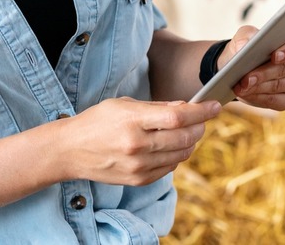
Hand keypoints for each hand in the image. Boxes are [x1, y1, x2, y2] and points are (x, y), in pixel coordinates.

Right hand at [58, 98, 220, 185]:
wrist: (69, 151)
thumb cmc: (98, 121)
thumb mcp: (125, 104)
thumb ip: (158, 107)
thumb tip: (187, 107)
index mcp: (133, 121)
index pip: (178, 117)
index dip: (201, 111)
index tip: (215, 106)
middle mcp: (136, 145)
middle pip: (185, 137)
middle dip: (200, 127)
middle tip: (201, 120)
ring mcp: (138, 166)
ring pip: (181, 154)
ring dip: (190, 142)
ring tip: (186, 132)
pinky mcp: (138, 180)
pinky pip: (170, 167)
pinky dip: (177, 155)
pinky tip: (170, 146)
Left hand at [218, 26, 284, 110]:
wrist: (242, 68)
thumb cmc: (250, 47)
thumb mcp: (245, 36)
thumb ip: (246, 36)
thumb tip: (244, 47)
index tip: (274, 56)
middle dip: (265, 73)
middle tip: (246, 78)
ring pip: (280, 85)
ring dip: (259, 87)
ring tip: (242, 86)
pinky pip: (276, 101)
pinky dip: (259, 98)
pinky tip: (246, 94)